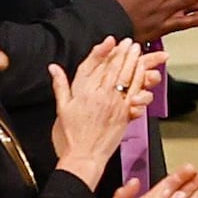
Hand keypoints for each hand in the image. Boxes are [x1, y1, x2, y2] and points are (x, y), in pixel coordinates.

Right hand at [48, 34, 154, 177]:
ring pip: (125, 77)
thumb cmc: (71, 136)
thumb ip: (60, 85)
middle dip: (122, 53)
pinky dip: (139, 79)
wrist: (84, 156)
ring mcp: (114, 103)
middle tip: (129, 42)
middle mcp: (99, 95)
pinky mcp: (124, 112)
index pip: (93, 66)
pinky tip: (144, 71)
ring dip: (133, 61)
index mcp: (82, 92)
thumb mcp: (61, 108)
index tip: (110, 40)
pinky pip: (134, 92)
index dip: (102, 51)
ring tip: (137, 50)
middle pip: (112, 68)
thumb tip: (53, 68)